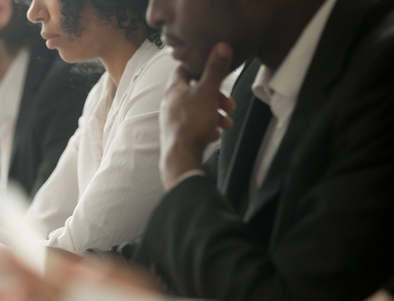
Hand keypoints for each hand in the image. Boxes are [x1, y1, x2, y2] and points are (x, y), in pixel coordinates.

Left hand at [159, 43, 235, 188]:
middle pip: (197, 91)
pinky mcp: (178, 134)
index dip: (199, 66)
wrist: (181, 156)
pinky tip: (215, 133)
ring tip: (227, 121)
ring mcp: (173, 119)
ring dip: (216, 113)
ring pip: (199, 110)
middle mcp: (171, 103)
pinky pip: (196, 126)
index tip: (213, 69)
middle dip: (216, 96)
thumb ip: (215, 70)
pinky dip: (208, 127)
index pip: (184, 68)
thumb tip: (222, 45)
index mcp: (174, 89)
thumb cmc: (192, 123)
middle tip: (229, 104)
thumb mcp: (208, 92)